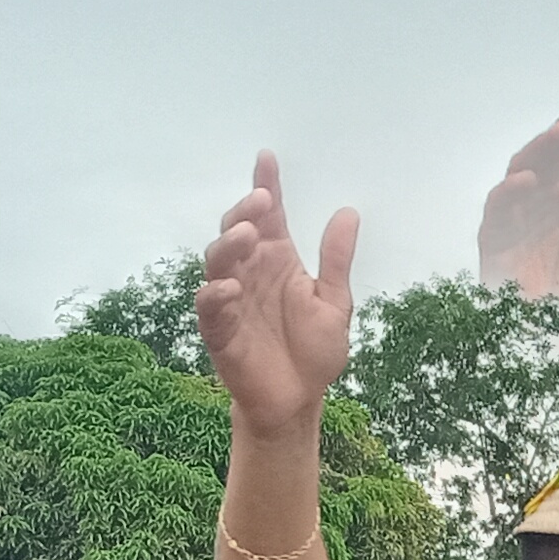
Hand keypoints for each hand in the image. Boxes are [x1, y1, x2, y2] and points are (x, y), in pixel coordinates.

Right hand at [195, 151, 358, 431]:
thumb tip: (349, 212)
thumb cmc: (313, 353)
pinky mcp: (218, 331)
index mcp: (277, 261)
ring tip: (246, 234)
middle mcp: (250, 273)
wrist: (297, 401)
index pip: (269, 217)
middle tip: (262, 201)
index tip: (266, 158)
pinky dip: (217, 295)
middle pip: (238, 231)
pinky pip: (209, 307)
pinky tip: (231, 288)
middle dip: (245, 212)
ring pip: (218, 261)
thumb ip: (336, 260)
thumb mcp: (334, 302)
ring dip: (229, 245)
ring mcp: (231, 300)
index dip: (266, 186)